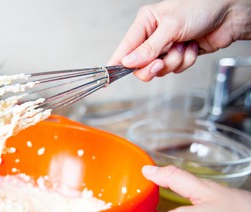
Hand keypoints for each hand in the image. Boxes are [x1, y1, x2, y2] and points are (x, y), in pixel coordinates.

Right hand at [108, 0, 250, 80]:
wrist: (230, 15)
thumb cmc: (201, 8)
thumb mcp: (170, 27)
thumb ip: (148, 48)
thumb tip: (128, 62)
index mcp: (145, 23)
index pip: (125, 48)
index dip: (117, 63)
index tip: (108, 77)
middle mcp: (153, 37)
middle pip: (140, 66)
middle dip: (153, 66)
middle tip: (160, 62)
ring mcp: (166, 48)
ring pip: (159, 70)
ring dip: (174, 61)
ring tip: (184, 45)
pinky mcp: (179, 56)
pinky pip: (175, 69)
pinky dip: (186, 61)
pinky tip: (192, 47)